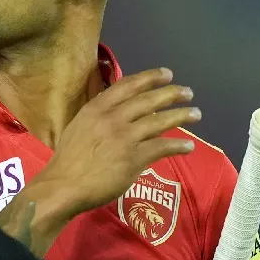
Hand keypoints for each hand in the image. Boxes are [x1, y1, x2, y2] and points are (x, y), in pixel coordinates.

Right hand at [39, 66, 198, 214]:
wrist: (63, 186)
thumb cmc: (69, 159)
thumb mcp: (79, 126)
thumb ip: (99, 116)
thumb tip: (120, 111)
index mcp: (97, 108)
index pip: (128, 85)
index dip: (150, 78)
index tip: (167, 74)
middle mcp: (112, 118)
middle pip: (148, 100)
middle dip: (171, 93)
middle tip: (188, 92)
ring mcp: (124, 138)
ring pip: (159, 121)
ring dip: (181, 116)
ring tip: (196, 114)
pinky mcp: (133, 158)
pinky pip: (161, 148)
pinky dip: (178, 146)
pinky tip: (189, 146)